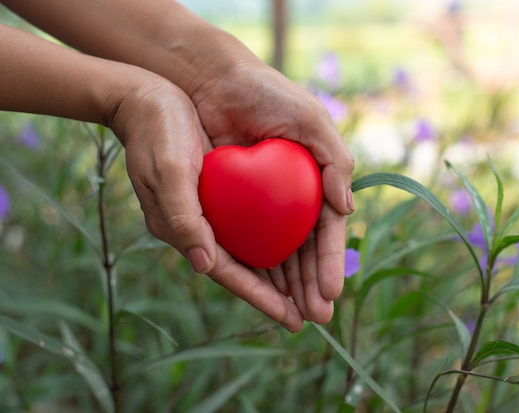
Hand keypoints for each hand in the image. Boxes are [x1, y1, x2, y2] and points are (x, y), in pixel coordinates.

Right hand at [108, 73, 311, 331]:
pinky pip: (255, 224)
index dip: (261, 299)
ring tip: (316, 292)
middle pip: (248, 270)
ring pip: (256, 251)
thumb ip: (183, 219)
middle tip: (318, 314)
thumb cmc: (155, 133)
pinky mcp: (223, 192)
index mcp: (185, 230)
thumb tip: (205, 266)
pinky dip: (278, 239)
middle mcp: (201, 228)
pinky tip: (302, 247)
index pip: (229, 273)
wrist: (146, 99)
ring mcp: (213, 211)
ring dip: (286, 273)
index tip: (292, 320)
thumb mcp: (167, 172)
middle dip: (282, 295)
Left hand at [186, 56, 355, 326]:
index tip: (332, 293)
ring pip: (277, 256)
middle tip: (315, 318)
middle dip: (311, 286)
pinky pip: (244, 243)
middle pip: (304, 252)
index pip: (327, 232)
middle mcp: (292, 198)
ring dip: (286, 287)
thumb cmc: (268, 94)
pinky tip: (261, 292)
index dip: (331, 263)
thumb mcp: (310, 119)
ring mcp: (262, 206)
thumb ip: (335, 159)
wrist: (214, 82)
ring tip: (292, 317)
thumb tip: (346, 208)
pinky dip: (254, 268)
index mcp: (316, 181)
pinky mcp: (231, 206)